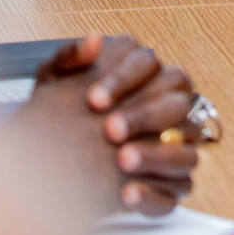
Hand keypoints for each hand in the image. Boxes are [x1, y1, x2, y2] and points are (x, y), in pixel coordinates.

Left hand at [15, 35, 202, 216]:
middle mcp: (169, 109)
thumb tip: (92, 40)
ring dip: (157, 155)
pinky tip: (127, 193)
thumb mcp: (53, 84)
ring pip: (186, 149)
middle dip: (144, 115)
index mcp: (146, 75)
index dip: (125, 79)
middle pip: (176, 104)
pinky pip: (178, 190)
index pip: (149, 64)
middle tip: (110, 130)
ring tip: (123, 160)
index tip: (93, 99)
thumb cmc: (61, 114)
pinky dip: (154, 194)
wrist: (47, 158)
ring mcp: (176, 148)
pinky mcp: (171, 185)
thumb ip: (69, 58)